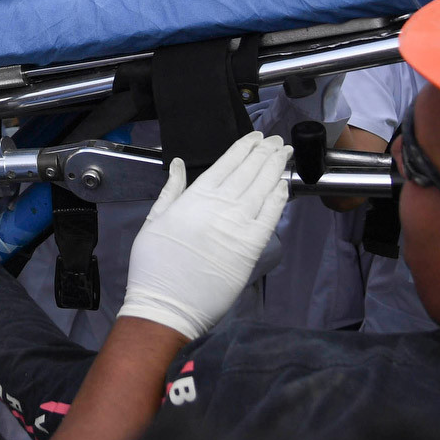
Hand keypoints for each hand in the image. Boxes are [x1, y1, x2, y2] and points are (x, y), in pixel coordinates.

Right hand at [119, 132, 291, 340]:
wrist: (168, 302)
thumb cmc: (154, 264)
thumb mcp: (154, 220)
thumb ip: (171, 190)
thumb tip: (176, 164)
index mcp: (194, 197)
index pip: (226, 164)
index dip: (244, 148)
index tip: (256, 137)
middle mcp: (220, 206)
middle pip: (249, 172)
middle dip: (265, 153)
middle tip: (278, 141)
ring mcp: (239, 226)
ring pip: (263, 188)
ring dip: (276, 168)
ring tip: (285, 154)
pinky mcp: (252, 247)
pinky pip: (271, 216)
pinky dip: (279, 198)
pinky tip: (285, 184)